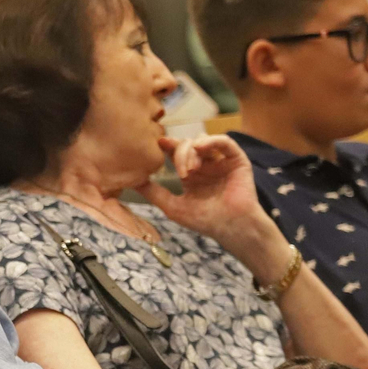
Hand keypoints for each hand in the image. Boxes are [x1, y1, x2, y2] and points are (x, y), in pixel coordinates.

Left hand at [139, 135, 288, 272]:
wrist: (231, 227)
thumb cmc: (204, 220)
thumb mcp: (172, 207)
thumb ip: (153, 193)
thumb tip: (131, 182)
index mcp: (191, 174)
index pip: (176, 153)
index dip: (168, 146)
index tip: (158, 143)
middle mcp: (205, 165)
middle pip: (187, 145)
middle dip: (179, 154)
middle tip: (181, 173)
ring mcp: (220, 161)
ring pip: (202, 142)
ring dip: (192, 152)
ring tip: (191, 170)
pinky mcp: (236, 160)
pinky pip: (225, 142)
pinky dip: (211, 141)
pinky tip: (202, 147)